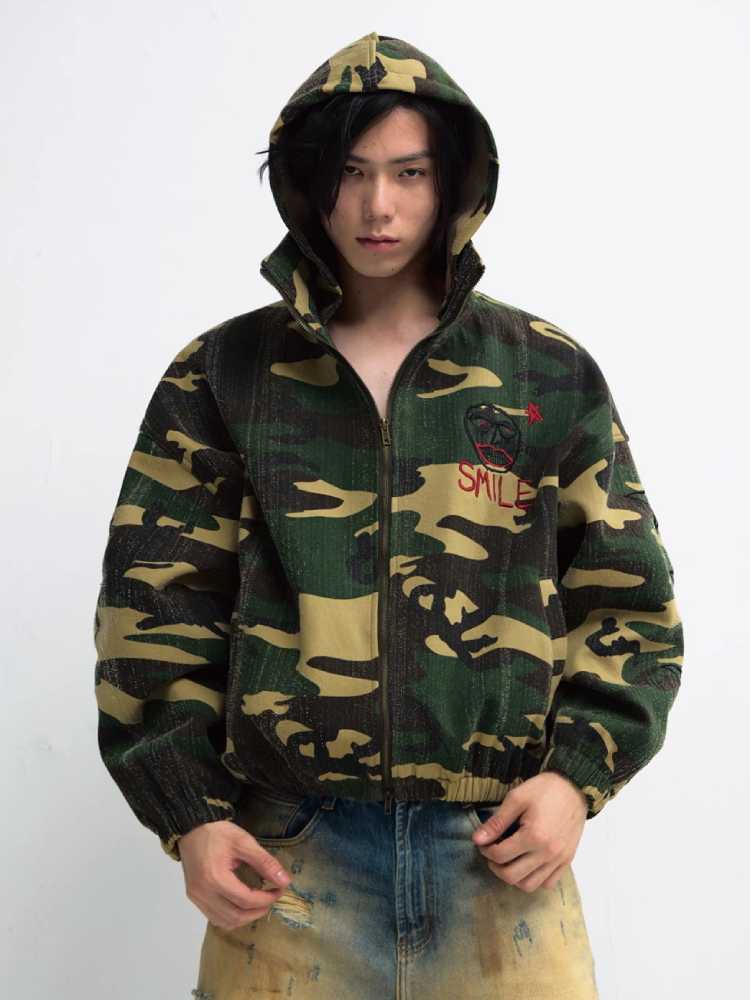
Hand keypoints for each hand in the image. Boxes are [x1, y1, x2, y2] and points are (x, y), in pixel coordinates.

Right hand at [178, 819, 291, 929]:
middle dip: (258, 911)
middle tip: (272, 897)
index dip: (266, 899)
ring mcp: (196, 898)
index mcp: (215, 878)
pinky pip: (215, 918)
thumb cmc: (218, 833)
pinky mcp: (194, 898)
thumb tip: (285, 882)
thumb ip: (265, 862)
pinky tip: (242, 906)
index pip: (246, 900)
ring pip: (225, 922)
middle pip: (236, 916)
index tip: (280, 890)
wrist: (192, 829)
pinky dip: (232, 917)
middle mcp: (203, 893)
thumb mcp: (244, 842)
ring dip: (245, 917)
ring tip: (259, 903)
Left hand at [471, 772, 587, 892]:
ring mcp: (559, 860)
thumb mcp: (516, 799)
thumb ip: (496, 822)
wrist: (574, 787)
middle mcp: (547, 853)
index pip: (500, 855)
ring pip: (529, 885)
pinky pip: (548, 883)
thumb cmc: (544, 789)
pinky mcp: (567, 861)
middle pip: (512, 876)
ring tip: (508, 860)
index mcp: (533, 836)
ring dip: (513, 877)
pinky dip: (534, 879)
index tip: (483, 843)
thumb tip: (477, 840)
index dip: (486, 850)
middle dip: (495, 867)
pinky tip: (527, 864)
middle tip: (492, 853)